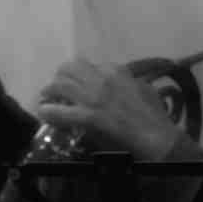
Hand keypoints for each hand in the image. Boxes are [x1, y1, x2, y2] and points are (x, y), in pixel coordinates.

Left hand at [33, 60, 190, 161]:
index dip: (78, 75)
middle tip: (56, 90)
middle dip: (59, 78)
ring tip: (46, 100)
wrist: (158, 137)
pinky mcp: (88, 116)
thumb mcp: (144, 89)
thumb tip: (124, 81)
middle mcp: (102, 78)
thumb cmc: (154, 116)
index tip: (76, 84)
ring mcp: (94, 97)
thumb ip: (130, 81)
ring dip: (49, 92)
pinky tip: (44, 114)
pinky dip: (48, 112)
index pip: (87, 65)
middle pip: (68, 68)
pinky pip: (59, 111)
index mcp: (116, 71)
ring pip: (59, 85)